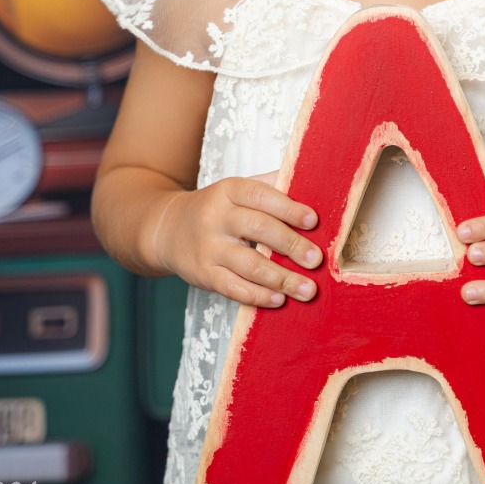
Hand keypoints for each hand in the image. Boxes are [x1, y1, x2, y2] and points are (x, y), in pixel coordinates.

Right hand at [155, 172, 321, 307]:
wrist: (168, 229)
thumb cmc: (217, 209)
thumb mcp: (237, 189)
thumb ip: (270, 186)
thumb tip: (311, 184)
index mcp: (229, 190)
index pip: (260, 195)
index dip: (288, 208)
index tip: (312, 221)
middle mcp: (216, 217)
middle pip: (258, 229)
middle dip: (291, 245)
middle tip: (316, 259)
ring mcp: (208, 247)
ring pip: (249, 264)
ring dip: (282, 278)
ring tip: (307, 289)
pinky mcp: (203, 274)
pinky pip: (233, 288)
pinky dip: (258, 295)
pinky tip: (279, 299)